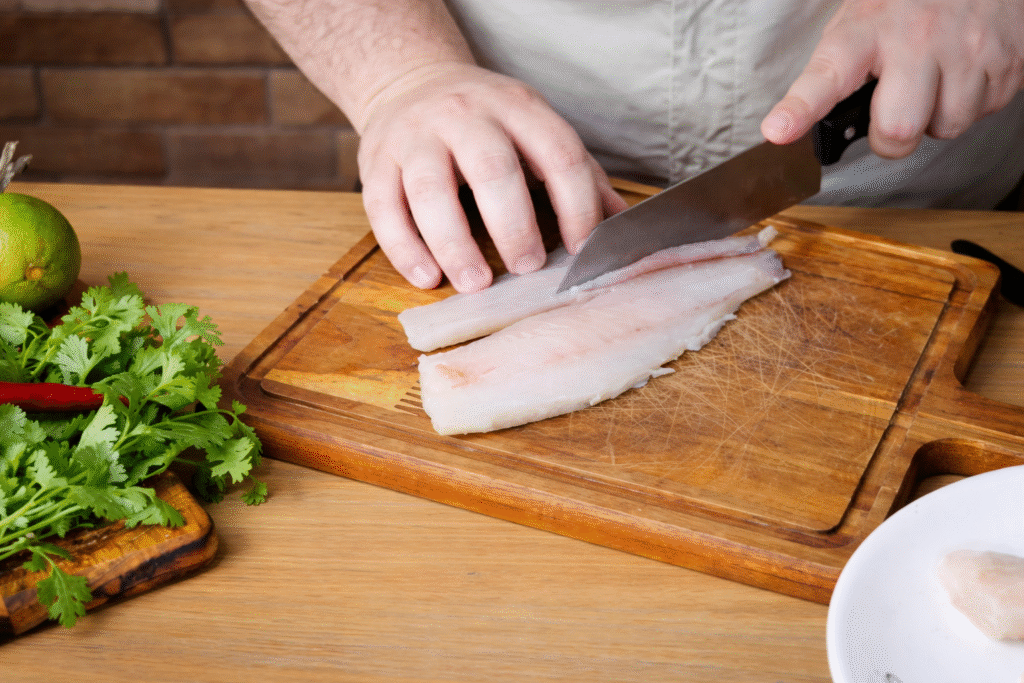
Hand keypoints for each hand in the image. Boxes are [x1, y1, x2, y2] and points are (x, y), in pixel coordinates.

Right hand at [358, 62, 628, 291]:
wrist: (408, 81)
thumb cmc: (486, 120)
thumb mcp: (536, 128)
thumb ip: (578, 173)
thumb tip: (620, 223)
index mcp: (517, 106)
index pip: (556, 154)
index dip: (575, 205)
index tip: (582, 249)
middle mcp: (464, 114)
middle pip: (491, 169)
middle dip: (513, 225)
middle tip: (527, 267)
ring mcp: (415, 136)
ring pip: (430, 190)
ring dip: (454, 243)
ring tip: (474, 282)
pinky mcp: (376, 162)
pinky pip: (385, 208)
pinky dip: (405, 249)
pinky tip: (428, 277)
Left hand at [761, 0, 1023, 158]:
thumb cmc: (908, 5)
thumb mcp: (861, 24)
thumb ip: (838, 73)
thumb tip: (798, 127)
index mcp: (866, 31)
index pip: (826, 76)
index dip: (799, 108)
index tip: (778, 130)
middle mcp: (916, 39)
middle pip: (896, 129)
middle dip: (890, 138)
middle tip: (890, 113)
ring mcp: (967, 50)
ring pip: (946, 127)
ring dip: (936, 118)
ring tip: (934, 81)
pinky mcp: (1006, 62)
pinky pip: (983, 112)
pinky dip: (970, 102)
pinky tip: (963, 73)